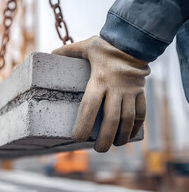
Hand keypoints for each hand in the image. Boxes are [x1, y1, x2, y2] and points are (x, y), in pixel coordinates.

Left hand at [52, 36, 149, 151]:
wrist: (133, 42)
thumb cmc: (105, 46)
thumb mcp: (85, 46)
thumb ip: (67, 52)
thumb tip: (50, 53)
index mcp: (99, 80)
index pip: (90, 106)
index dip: (84, 124)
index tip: (78, 138)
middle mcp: (115, 88)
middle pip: (112, 119)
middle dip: (106, 138)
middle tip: (99, 149)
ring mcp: (130, 91)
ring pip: (128, 119)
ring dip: (122, 135)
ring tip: (115, 145)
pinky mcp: (140, 92)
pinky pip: (141, 112)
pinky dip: (137, 126)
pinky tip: (130, 136)